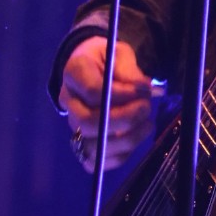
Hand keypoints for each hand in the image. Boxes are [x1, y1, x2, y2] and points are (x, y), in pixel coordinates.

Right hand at [59, 37, 158, 170]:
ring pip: (92, 146)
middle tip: (146, 108)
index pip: (92, 91)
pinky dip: (119, 156)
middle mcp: (68, 101)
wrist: (92, 67)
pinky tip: (136, 139)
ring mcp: (72, 124)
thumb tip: (145, 89)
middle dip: (124, 120)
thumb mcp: (119, 54)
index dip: (122, 95)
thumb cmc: (108, 59)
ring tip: (147, 124)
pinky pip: (94, 161)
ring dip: (126, 140)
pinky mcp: (81, 142)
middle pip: (88, 122)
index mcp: (74, 73)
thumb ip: (129, 70)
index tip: (145, 91)